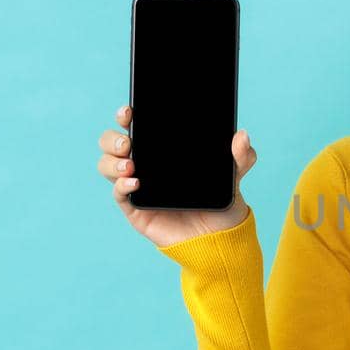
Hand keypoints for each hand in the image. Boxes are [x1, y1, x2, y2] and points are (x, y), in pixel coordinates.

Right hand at [97, 103, 259, 248]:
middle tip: (127, 142)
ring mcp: (137, 186)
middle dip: (112, 138)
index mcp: (161, 150)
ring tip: (130, 164)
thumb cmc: (220, 203)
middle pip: (112, 143)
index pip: (137, 126)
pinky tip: (134, 182)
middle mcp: (145, 164)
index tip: (129, 110)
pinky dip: (121, 185)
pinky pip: (119, 194)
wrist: (219, 239)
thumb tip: (242, 135)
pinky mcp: (136, 209)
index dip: (126, 115)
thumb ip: (241, 156)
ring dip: (111, 161)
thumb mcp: (234, 177)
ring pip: (107, 165)